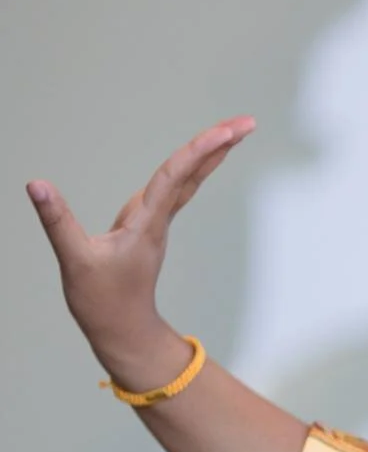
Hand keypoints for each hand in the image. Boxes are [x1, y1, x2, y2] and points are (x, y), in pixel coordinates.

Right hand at [26, 118, 255, 375]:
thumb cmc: (101, 300)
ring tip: (231, 132)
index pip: (176, 175)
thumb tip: (36, 185)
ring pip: (187, 180)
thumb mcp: (75, 259)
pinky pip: (175, 190)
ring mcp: (155, 223)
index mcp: (146, 222)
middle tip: (247, 121)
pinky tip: (200, 159)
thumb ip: (56, 220)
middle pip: (192, 173)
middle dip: (219, 145)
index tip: (228, 132)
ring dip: (209, 154)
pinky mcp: (148, 228)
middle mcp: (157, 218)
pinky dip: (189, 170)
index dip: (200, 150)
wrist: (122, 330)